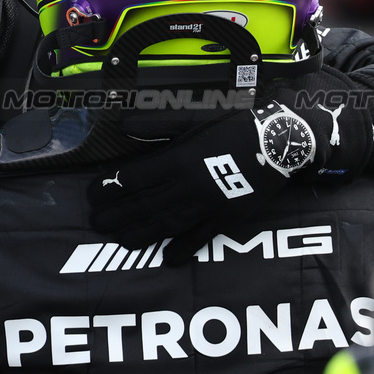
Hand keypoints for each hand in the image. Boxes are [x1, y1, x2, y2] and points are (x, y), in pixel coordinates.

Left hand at [91, 66, 373, 262]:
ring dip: (142, 233)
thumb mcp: (194, 116)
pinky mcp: (228, 218)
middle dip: (118, 214)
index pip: (135, 177)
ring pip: (167, 224)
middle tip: (96, 222)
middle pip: (145, 204)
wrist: (281, 141)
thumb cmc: (236, 122)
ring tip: (121, 239)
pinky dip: (184, 248)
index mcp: (178, 159)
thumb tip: (123, 124)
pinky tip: (168, 258)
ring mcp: (209, 206)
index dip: (111, 186)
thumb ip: (157, 123)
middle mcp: (189, 187)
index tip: (93, 193)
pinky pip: (202, 237)